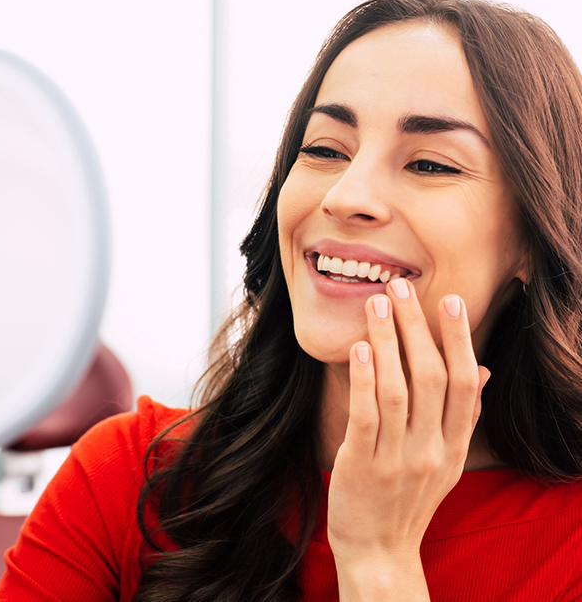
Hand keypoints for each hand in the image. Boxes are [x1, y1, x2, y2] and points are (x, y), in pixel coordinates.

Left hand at [327, 278, 488, 600]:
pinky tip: (360, 348)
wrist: (379, 551)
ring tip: (377, 304)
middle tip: (401, 288)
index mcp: (453, 446)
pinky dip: (364, 380)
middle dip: (417, 328)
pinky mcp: (362, 465)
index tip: (448, 301)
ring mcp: (397, 460)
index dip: (458, 340)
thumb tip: (480, 370)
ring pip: (398, 390)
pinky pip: (366, 416)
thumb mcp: (445, 461)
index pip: (463, 384)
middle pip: (431, 378)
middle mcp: (431, 450)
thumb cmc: (409, 496)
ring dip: (388, 342)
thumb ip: (461, 416)